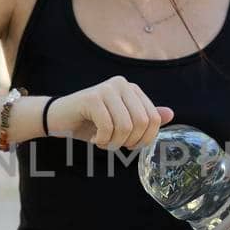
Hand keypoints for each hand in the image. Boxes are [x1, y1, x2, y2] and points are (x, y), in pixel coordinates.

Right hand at [47, 75, 173, 149]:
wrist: (58, 119)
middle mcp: (122, 84)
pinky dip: (102, 140)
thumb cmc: (91, 123)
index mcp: (132, 89)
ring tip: (103, 141)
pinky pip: (108, 126)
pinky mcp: (92, 97)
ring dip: (114, 143)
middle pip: (142, 122)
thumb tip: (170, 114)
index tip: (130, 145)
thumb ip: (144, 117)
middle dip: (130, 141)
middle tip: (114, 144)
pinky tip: (93, 138)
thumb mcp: (121, 123)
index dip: (146, 139)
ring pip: (126, 126)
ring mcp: (107, 88)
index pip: (154, 118)